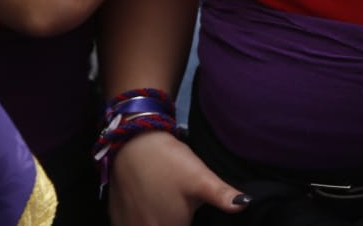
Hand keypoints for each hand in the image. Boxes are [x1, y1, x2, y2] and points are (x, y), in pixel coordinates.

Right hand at [108, 132, 247, 225]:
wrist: (132, 144)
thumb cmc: (168, 162)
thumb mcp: (200, 178)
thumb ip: (222, 195)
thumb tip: (245, 204)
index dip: (187, 221)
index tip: (190, 214)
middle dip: (178, 221)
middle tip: (183, 207)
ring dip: (160, 220)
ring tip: (167, 205)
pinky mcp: (117, 219)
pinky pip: (133, 225)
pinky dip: (144, 220)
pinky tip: (152, 207)